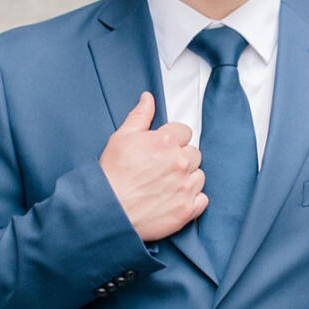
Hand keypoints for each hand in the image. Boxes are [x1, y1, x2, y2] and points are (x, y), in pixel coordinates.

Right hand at [99, 92, 207, 241]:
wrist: (107, 210)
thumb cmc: (112, 175)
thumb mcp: (121, 137)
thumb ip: (140, 115)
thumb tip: (148, 99)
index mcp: (166, 141)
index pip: (185, 131)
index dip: (173, 139)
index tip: (163, 148)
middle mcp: (180, 162)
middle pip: (194, 153)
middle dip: (181, 157)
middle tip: (162, 168)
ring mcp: (185, 187)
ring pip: (199, 175)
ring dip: (188, 178)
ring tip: (167, 184)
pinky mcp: (186, 209)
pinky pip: (202, 200)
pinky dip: (193, 200)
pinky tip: (176, 199)